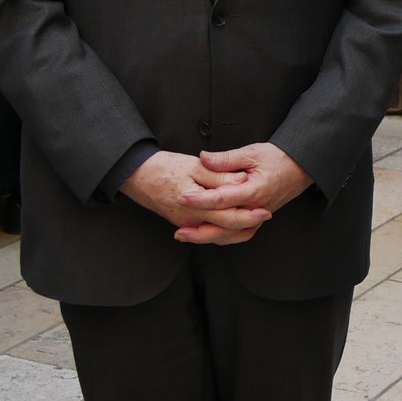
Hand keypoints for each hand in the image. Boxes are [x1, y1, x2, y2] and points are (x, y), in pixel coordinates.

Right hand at [121, 149, 264, 244]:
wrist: (136, 175)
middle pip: (224, 228)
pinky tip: (232, 224)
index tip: (264, 208)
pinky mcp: (183, 222)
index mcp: (196, 205)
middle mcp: (191, 220)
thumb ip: (219, 175)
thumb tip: (241, 181)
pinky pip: (206, 231)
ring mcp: (185, 223)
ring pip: (215, 234)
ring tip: (253, 222)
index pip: (227, 214)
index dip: (248, 213)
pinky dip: (221, 230)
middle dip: (247, 224)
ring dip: (235, 230)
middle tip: (265, 215)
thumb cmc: (164, 167)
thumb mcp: (195, 166)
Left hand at [174, 141, 313, 243]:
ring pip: (231, 235)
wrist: (300, 167)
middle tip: (179, 230)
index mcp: (255, 191)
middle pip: (225, 227)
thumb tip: (203, 158)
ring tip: (187, 235)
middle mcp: (257, 209)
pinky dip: (222, 237)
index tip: (181, 197)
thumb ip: (226, 159)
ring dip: (208, 238)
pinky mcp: (257, 218)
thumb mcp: (252, 152)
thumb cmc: (278, 158)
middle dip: (200, 231)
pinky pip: (239, 234)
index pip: (222, 199)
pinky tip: (206, 235)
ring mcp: (258, 216)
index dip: (200, 200)